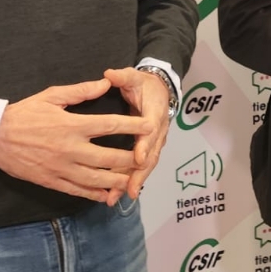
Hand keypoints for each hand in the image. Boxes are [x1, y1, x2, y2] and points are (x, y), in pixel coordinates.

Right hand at [0, 79, 153, 204]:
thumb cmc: (24, 113)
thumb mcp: (52, 96)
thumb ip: (81, 91)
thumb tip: (106, 82)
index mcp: (72, 125)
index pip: (110, 126)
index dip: (133, 126)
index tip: (150, 126)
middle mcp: (70, 148)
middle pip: (108, 157)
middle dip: (130, 159)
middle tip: (146, 158)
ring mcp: (61, 168)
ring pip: (96, 179)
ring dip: (117, 181)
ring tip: (132, 181)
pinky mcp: (52, 181)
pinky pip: (78, 190)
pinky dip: (94, 194)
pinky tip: (107, 195)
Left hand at [104, 67, 171, 199]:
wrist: (160, 90)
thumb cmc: (143, 85)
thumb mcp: (134, 76)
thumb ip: (123, 76)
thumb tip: (110, 74)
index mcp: (154, 113)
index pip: (151, 131)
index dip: (145, 145)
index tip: (138, 158)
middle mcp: (158, 131)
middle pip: (151, 155)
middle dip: (140, 173)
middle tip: (129, 189)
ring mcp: (155, 142)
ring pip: (147, 165)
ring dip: (135, 181)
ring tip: (119, 197)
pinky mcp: (149, 149)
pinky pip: (142, 167)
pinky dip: (132, 180)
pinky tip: (118, 194)